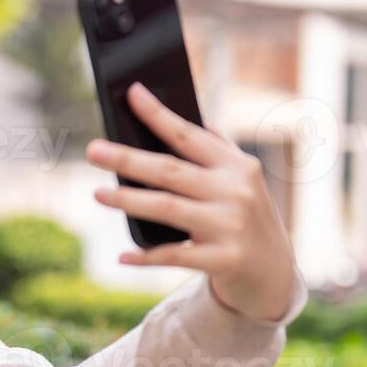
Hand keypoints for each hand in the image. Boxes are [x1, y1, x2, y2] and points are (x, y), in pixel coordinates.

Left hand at [85, 82, 296, 323]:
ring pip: (168, 208)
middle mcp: (235, 191)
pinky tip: (122, 255)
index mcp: (236, 166)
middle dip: (129, 159)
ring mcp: (230, 226)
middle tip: (93, 150)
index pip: (189, 136)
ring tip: (97, 193)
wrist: (274, 273)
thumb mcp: (239, 182)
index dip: (159, 115)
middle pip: (170, 171)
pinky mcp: (224, 259)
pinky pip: (175, 255)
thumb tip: (166, 122)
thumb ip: (212, 154)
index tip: (132, 93)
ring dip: (129, 200)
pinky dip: (146, 256)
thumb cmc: (244, 219)